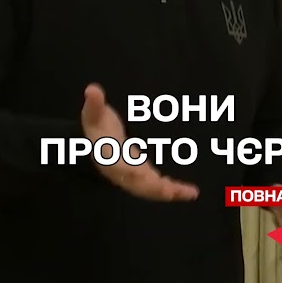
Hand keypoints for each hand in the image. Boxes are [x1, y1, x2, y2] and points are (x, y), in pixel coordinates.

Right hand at [80, 84, 198, 201]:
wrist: (96, 143)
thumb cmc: (97, 126)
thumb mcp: (93, 113)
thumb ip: (94, 103)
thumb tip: (91, 89)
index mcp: (108, 157)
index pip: (118, 166)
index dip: (129, 171)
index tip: (142, 173)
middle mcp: (121, 172)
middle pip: (137, 184)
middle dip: (153, 188)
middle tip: (171, 191)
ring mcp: (133, 177)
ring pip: (150, 189)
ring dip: (168, 193)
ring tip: (189, 193)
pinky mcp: (144, 177)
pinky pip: (157, 188)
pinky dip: (172, 191)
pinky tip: (189, 192)